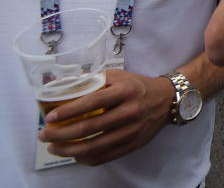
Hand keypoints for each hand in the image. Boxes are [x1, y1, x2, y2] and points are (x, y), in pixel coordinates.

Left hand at [39, 69, 174, 165]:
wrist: (167, 100)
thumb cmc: (138, 86)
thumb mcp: (119, 76)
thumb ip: (96, 80)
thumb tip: (67, 86)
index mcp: (124, 91)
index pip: (91, 102)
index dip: (68, 112)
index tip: (50, 118)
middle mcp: (128, 111)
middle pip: (88, 127)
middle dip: (61, 134)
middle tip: (44, 136)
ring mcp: (131, 131)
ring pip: (94, 146)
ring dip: (69, 149)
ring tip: (54, 148)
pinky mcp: (133, 144)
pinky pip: (104, 156)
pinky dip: (85, 158)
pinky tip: (75, 155)